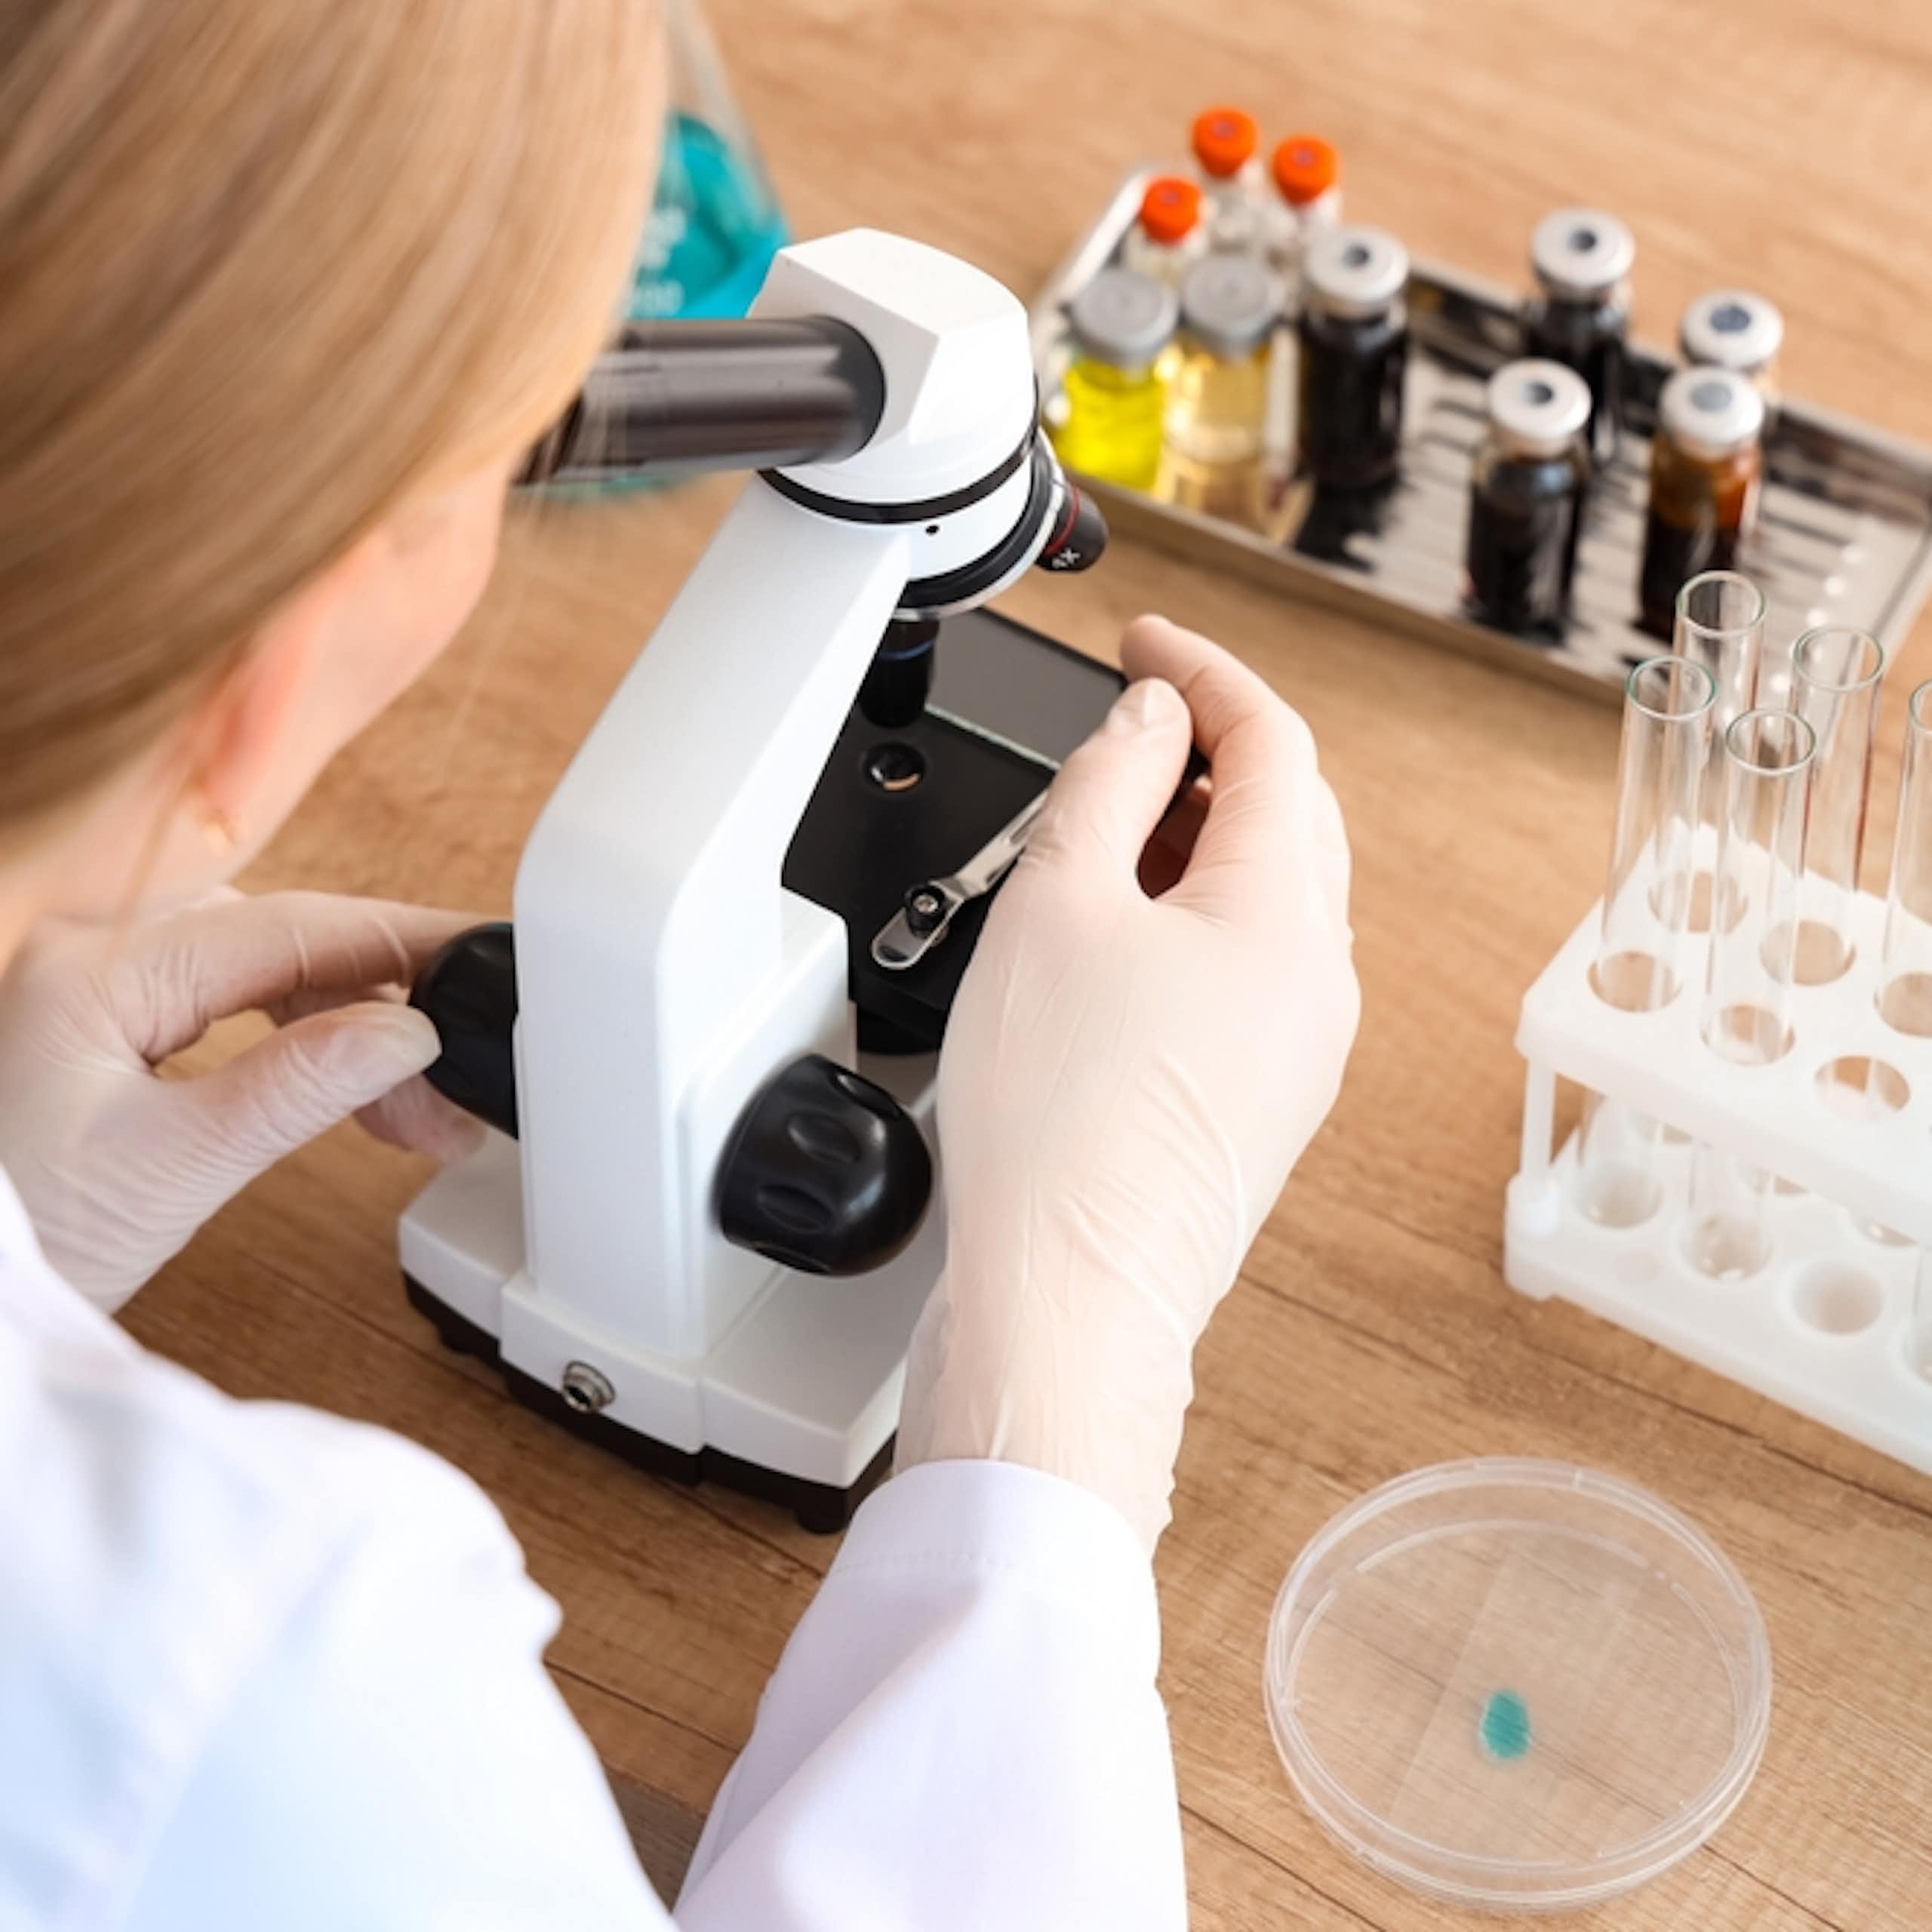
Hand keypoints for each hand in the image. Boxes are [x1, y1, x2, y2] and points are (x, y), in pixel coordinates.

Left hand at [0, 890, 483, 1312]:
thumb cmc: (19, 1240)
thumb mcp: (172, 1171)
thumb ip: (296, 1088)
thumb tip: (407, 1032)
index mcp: (92, 965)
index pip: (285, 928)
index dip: (397, 943)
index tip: (476, 959)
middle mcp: (88, 947)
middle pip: (282, 942)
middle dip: (382, 1008)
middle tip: (449, 1088)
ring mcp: (93, 979)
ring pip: (264, 971)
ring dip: (348, 1032)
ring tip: (409, 1114)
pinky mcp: (104, 1017)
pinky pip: (229, 999)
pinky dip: (299, 1042)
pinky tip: (346, 1088)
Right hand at [897, 617, 1359, 1549]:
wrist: (1065, 1299)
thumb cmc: (1059, 1124)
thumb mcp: (1056, 906)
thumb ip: (1105, 785)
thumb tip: (1146, 725)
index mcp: (1286, 914)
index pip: (1276, 742)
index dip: (1206, 670)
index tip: (1147, 639)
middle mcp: (1317, 981)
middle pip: (1290, 815)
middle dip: (1209, 751)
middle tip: (1122, 728)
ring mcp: (1298, 1048)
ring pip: (1266, 896)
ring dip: (1195, 837)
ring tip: (1097, 833)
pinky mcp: (1260, 1100)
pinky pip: (1246, 969)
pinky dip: (1190, 917)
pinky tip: (1112, 935)